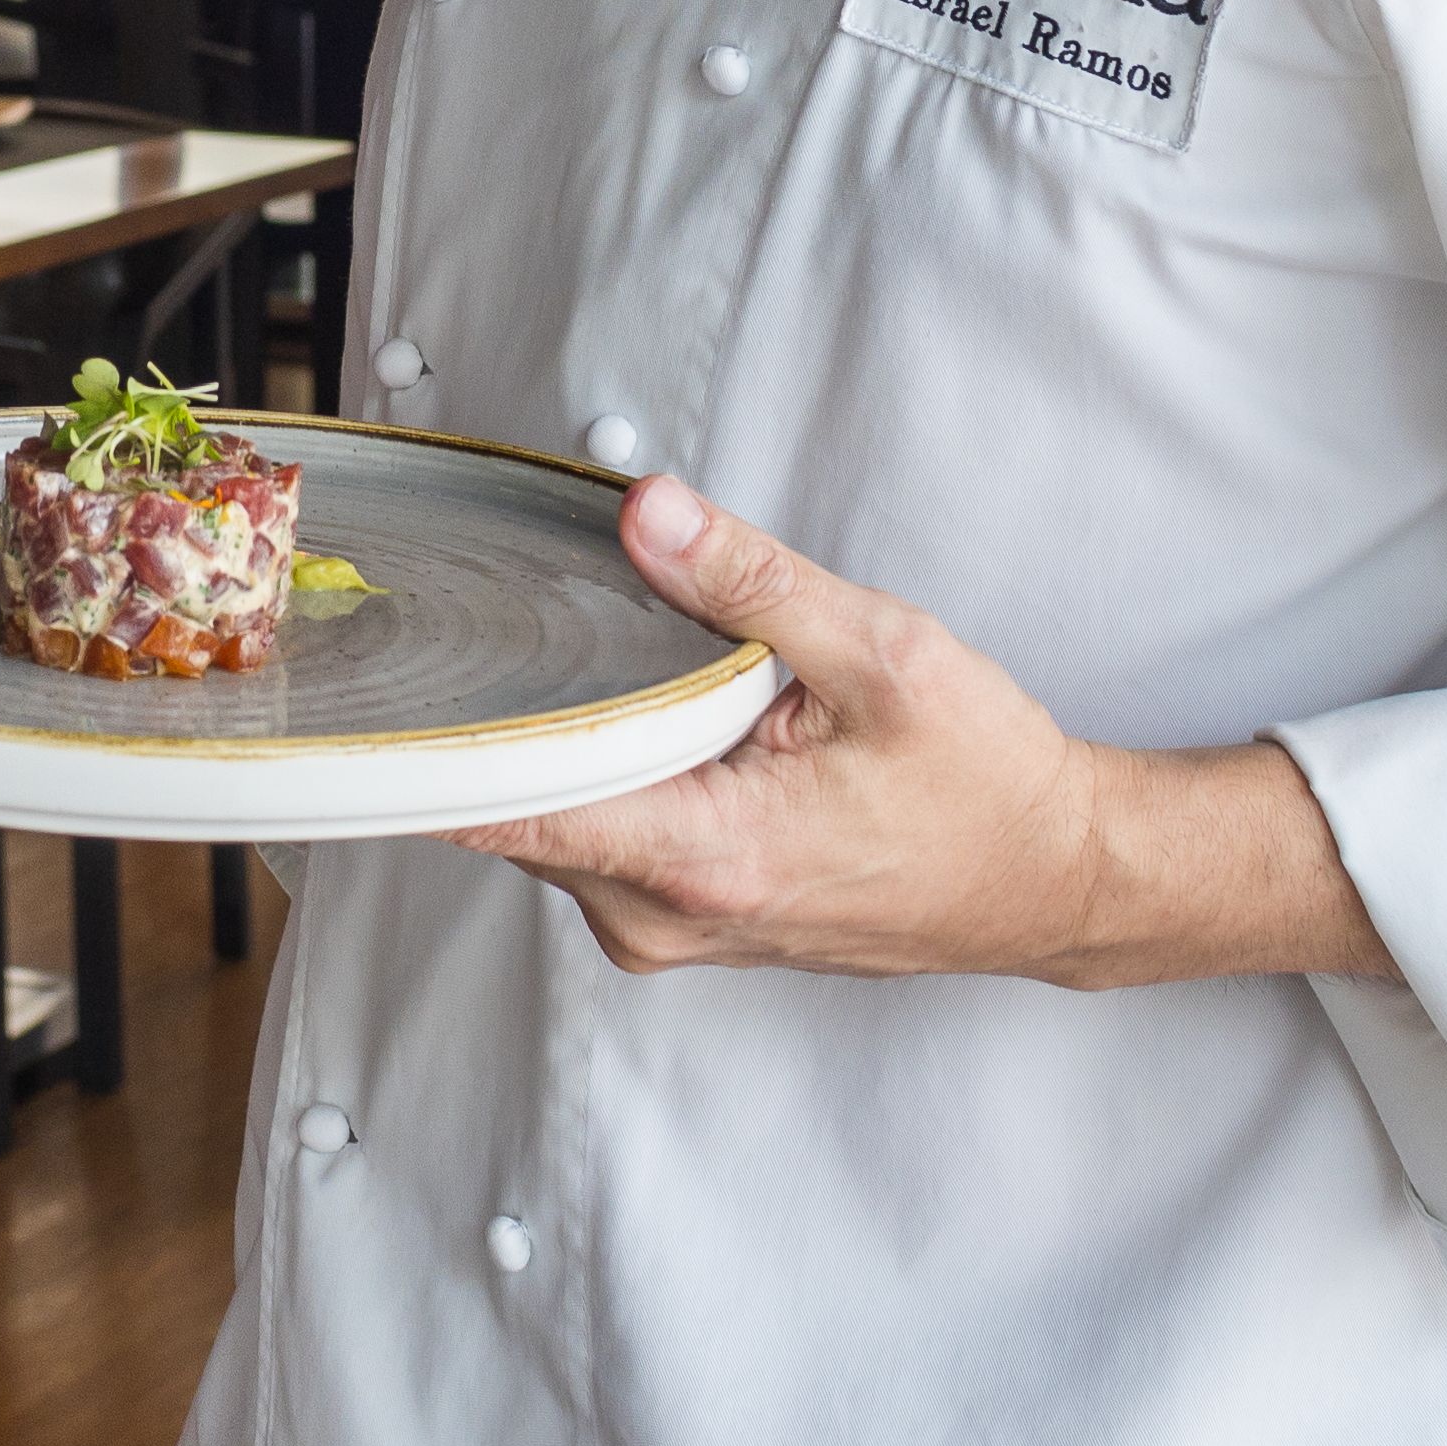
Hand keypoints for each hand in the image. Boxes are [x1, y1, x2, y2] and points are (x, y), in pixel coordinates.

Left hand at [449, 480, 1386, 987]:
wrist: (1054, 880)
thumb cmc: (985, 784)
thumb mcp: (881, 654)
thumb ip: (750, 583)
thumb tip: (646, 514)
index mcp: (700, 860)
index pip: (506, 808)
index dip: (436, 738)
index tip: (392, 674)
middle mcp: (665, 917)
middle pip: (518, 802)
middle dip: (527, 703)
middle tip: (543, 610)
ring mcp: (671, 931)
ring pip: (556, 818)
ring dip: (580, 736)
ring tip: (642, 662)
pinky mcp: (683, 923)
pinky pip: (599, 836)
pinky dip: (613, 770)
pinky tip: (669, 717)